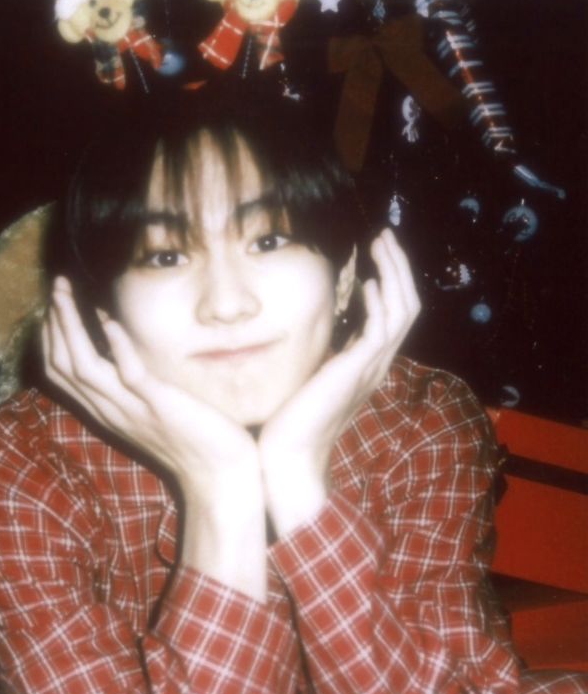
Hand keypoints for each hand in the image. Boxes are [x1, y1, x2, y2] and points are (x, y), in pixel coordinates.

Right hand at [42, 277, 266, 598]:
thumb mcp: (148, 405)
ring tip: (66, 294)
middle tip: (56, 287)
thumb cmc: (191, 437)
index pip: (62, 373)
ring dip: (71, 326)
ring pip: (84, 366)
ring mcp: (132, 409)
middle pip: (63, 365)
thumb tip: (112, 334)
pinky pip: (129, 374)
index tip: (55, 304)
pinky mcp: (159, 406)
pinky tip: (109, 322)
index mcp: (106, 411)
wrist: (219, 475)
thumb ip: (127, 377)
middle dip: (55, 323)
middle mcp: (111, 411)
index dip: (52, 336)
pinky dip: (116, 346)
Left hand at [259, 229, 420, 536]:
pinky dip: (379, 303)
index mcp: (366, 363)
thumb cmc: (289, 418)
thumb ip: (318, 349)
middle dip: (397, 266)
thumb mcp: (308, 372)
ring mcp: (371, 368)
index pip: (391, 312)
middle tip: (383, 236)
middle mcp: (376, 363)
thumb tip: (309, 321)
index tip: (372, 252)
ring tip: (381, 244)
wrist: (287, 457)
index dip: (389, 279)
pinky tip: (367, 284)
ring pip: (401, 310)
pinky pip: (381, 328)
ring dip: (394, 273)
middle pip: (405, 305)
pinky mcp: (358, 371)